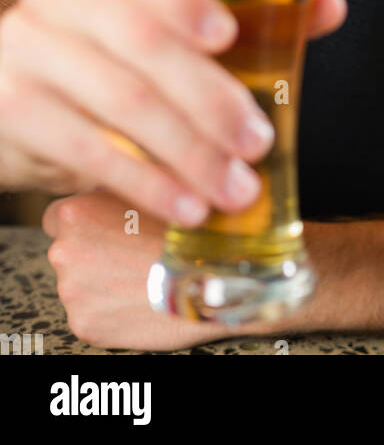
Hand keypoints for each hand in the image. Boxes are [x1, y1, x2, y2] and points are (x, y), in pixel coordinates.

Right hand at [0, 0, 345, 225]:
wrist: (24, 90)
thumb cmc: (120, 48)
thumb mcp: (179, 20)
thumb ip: (255, 8)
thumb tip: (327, 4)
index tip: (228, 35)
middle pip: (140, 41)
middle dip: (209, 98)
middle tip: (258, 142)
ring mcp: (26, 43)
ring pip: (120, 100)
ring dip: (187, 152)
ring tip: (233, 186)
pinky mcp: (11, 105)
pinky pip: (86, 148)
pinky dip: (144, 182)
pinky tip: (183, 204)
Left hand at [43, 190, 228, 348]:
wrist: (210, 278)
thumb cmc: (186, 228)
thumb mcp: (154, 184)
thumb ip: (122, 182)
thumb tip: (117, 174)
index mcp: (74, 212)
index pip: (59, 216)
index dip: (86, 220)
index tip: (108, 224)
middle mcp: (63, 251)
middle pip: (69, 250)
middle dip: (94, 251)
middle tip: (132, 250)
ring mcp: (72, 290)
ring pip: (80, 283)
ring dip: (102, 280)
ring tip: (141, 274)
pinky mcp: (84, 323)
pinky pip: (91, 313)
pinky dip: (110, 309)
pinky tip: (139, 297)